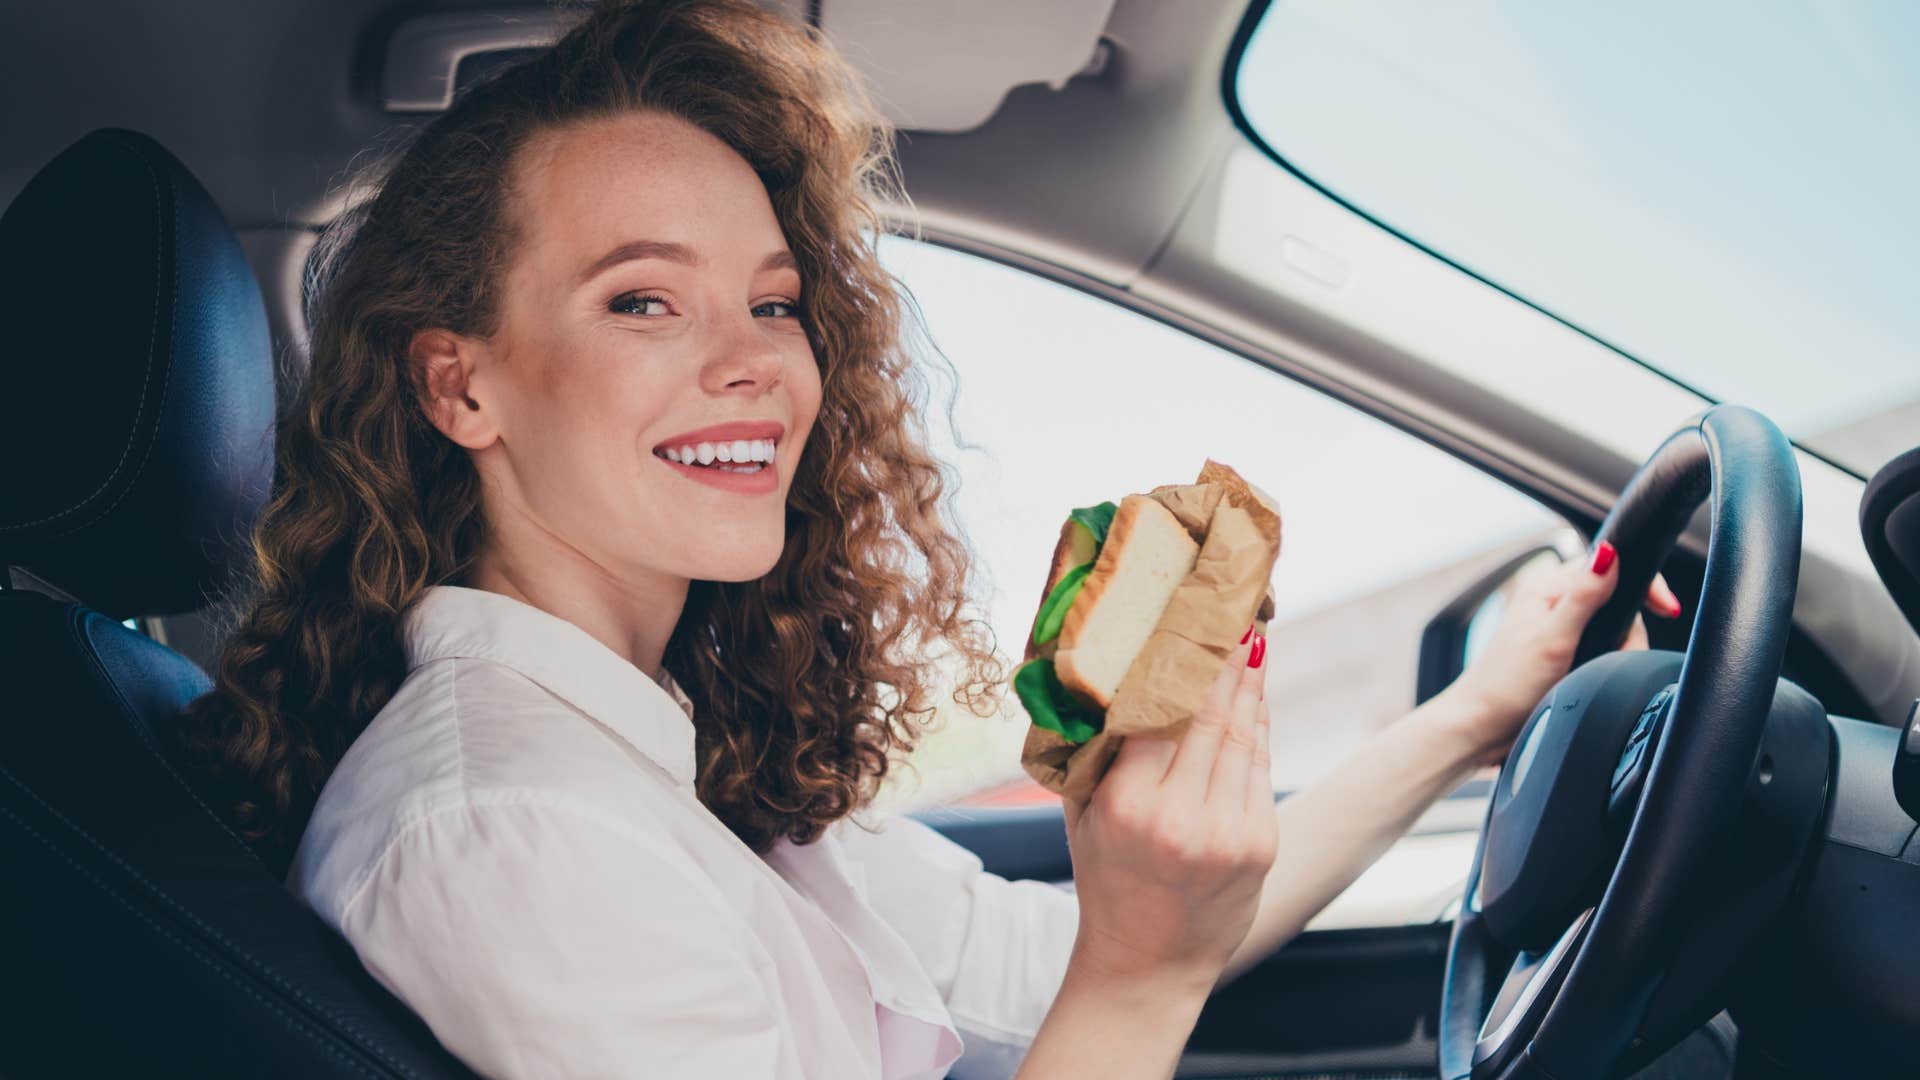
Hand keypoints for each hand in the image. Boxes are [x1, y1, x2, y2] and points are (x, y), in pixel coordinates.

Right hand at [1061, 631, 1278, 991]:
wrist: (1150, 960)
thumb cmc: (1106, 876)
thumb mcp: (1083, 812)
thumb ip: (1095, 748)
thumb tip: (1113, 669)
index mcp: (1129, 806)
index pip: (1158, 711)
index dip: (1176, 658)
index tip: (1184, 614)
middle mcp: (1182, 818)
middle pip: (1208, 713)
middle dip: (1221, 656)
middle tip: (1229, 606)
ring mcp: (1229, 832)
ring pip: (1242, 733)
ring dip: (1247, 681)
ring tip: (1248, 637)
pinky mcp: (1261, 842)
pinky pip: (1259, 766)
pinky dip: (1256, 725)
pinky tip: (1253, 693)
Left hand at [1446, 541, 1681, 764]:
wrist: (1481, 729)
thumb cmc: (1505, 686)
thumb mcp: (1553, 640)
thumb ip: (1584, 597)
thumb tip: (1611, 553)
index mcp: (1547, 588)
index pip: (1608, 567)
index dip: (1643, 585)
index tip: (1667, 609)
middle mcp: (1552, 604)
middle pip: (1617, 603)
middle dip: (1628, 633)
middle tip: (1617, 659)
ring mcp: (1557, 630)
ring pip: (1613, 630)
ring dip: (1617, 654)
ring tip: (1595, 676)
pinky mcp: (1561, 655)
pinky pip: (1601, 651)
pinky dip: (1607, 664)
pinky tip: (1593, 680)